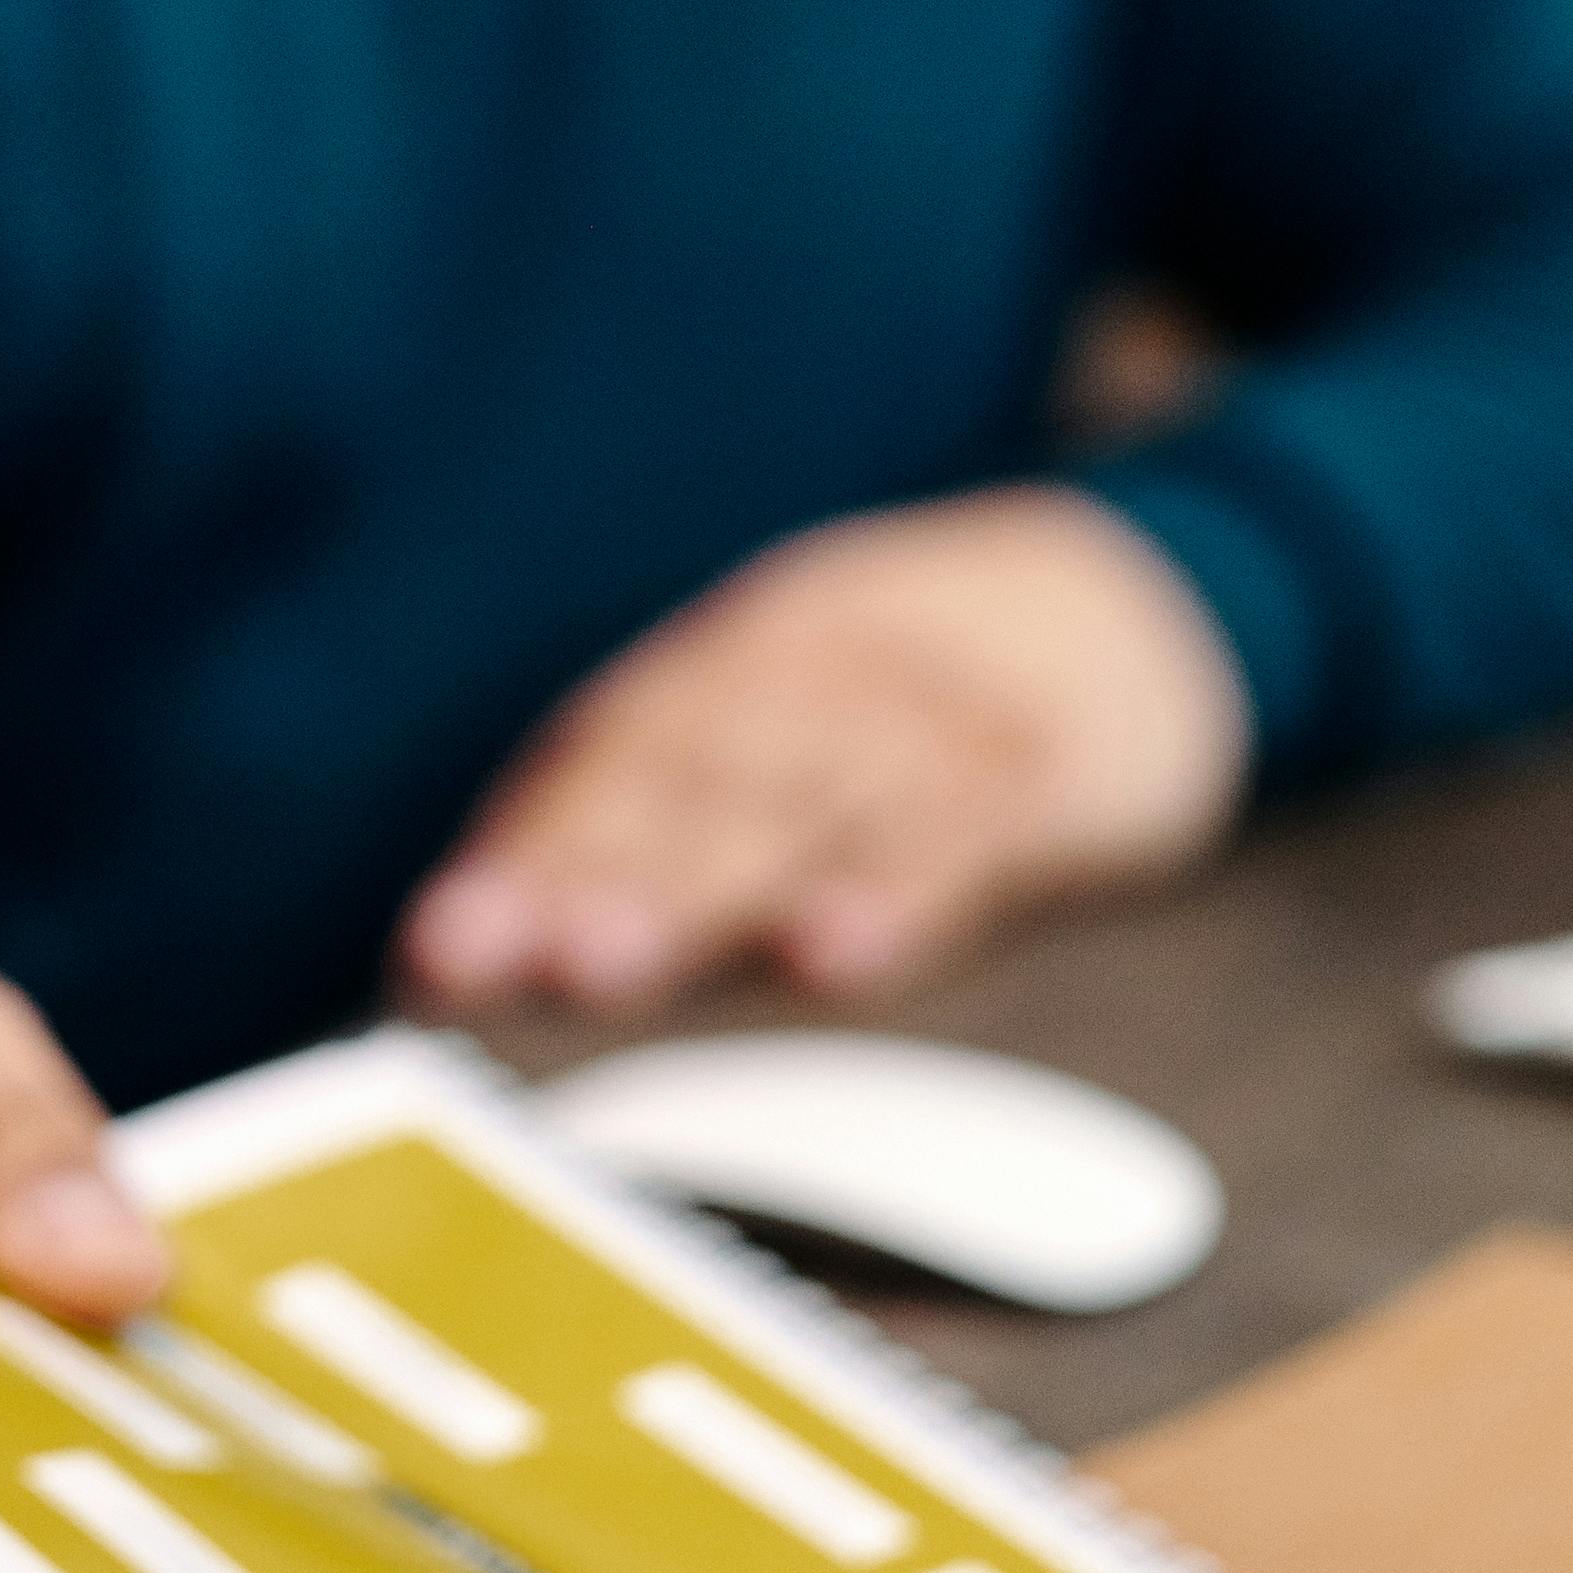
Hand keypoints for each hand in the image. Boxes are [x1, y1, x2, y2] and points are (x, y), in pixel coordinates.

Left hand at [400, 488, 1251, 1016]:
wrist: (1132, 604)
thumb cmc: (907, 717)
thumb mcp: (784, 732)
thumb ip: (650, 832)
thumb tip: (460, 960)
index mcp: (732, 674)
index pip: (612, 762)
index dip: (528, 855)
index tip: (440, 954)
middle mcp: (812, 677)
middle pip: (688, 780)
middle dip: (590, 872)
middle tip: (509, 957)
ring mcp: (927, 712)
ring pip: (800, 796)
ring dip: (701, 886)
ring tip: (604, 968)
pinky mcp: (1044, 762)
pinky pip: (965, 824)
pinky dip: (898, 885)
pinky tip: (836, 951)